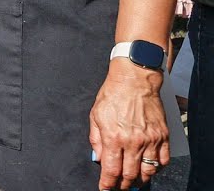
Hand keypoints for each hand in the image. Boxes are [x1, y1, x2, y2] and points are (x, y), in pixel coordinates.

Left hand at [89, 60, 169, 189]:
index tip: (105, 188)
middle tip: (119, 187)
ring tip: (134, 182)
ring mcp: (150, 140)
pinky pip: (163, 160)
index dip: (107, 183)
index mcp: (114, 137)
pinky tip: (150, 169)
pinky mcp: (162, 136)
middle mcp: (133, 141)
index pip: (111, 170)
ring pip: (148, 171)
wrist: (134, 80)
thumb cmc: (113, 94)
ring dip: (140, 180)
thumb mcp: (95, 116)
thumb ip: (96, 139)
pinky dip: (156, 169)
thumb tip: (98, 158)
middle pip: (130, 174)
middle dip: (123, 185)